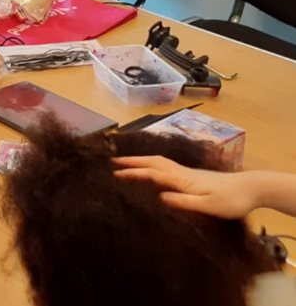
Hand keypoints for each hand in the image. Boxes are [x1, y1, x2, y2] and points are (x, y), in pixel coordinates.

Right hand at [113, 156, 260, 218]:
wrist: (252, 188)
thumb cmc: (231, 200)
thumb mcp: (208, 206)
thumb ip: (184, 201)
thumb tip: (160, 197)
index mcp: (182, 180)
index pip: (152, 174)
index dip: (133, 173)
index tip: (114, 174)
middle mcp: (182, 173)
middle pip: (153, 162)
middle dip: (132, 161)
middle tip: (113, 161)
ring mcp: (188, 173)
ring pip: (159, 162)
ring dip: (141, 160)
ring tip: (127, 162)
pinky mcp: (193, 176)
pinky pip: (166, 166)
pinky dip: (152, 164)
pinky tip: (152, 168)